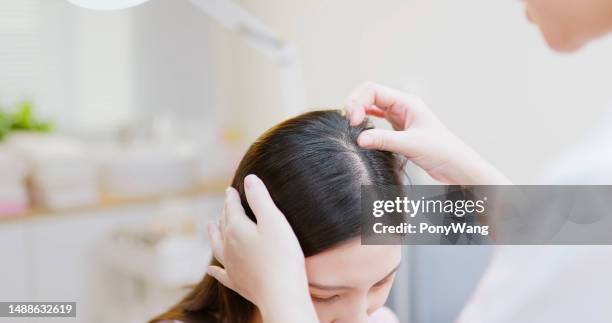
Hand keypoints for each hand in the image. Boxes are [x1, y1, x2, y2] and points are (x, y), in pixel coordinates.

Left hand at [207, 174, 318, 322]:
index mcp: (236, 229)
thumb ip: (260, 199)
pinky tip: (210, 269)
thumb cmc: (282, 256)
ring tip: (210, 227)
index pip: (232, 207)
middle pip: (224, 224)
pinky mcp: (237, 283)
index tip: (230, 189)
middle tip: (226, 204)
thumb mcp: (274, 220)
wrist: (281, 294)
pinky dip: (214, 270)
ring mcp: (231, 266)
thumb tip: (248, 179)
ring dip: (213, 235)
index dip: (232, 197)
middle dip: (225, 212)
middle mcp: (228, 246)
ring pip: (217, 246)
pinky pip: (221, 274)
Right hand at [345, 82, 510, 184]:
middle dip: (355, 104)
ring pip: (371, 106)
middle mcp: (401, 106)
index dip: (358, 102)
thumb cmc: (443, 151)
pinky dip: (365, 123)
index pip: (373, 90)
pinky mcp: (398, 130)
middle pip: (369, 95)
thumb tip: (359, 138)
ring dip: (359, 112)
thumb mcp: (411, 144)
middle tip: (349, 123)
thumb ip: (384, 140)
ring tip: (352, 126)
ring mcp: (399, 118)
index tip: (354, 121)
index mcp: (406, 102)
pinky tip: (361, 131)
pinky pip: (376, 120)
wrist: (456, 166)